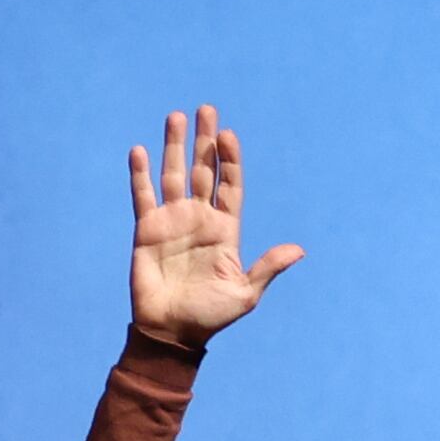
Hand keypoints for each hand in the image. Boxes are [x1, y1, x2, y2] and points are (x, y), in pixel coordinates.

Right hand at [128, 104, 302, 347]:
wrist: (173, 331)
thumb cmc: (211, 316)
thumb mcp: (246, 294)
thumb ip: (267, 267)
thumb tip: (299, 250)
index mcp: (225, 230)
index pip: (230, 187)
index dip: (231, 161)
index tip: (229, 136)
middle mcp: (199, 219)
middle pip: (203, 170)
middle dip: (205, 141)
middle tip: (207, 109)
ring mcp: (172, 221)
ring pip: (173, 174)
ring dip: (174, 146)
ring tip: (176, 116)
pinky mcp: (147, 229)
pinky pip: (142, 195)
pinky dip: (140, 174)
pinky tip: (140, 151)